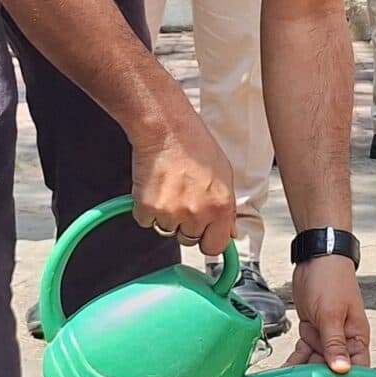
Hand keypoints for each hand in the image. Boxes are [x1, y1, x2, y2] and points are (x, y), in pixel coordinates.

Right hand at [130, 120, 236, 256]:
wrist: (167, 130)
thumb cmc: (195, 145)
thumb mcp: (224, 175)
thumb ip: (227, 208)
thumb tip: (229, 232)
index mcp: (221, 207)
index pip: (215, 246)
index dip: (208, 240)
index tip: (204, 234)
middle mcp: (198, 213)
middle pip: (189, 239)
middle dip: (186, 225)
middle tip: (183, 199)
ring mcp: (172, 213)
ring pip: (166, 230)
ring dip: (166, 216)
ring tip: (170, 189)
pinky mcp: (149, 208)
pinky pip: (146, 221)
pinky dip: (147, 209)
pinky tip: (155, 188)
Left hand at [283, 255, 370, 376]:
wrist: (317, 256)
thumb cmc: (331, 279)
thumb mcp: (332, 313)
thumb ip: (334, 344)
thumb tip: (342, 371)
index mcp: (358, 338)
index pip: (358, 372)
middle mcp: (344, 342)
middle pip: (335, 375)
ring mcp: (327, 338)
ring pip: (317, 367)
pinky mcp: (312, 332)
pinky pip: (304, 355)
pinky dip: (295, 365)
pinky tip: (283, 374)